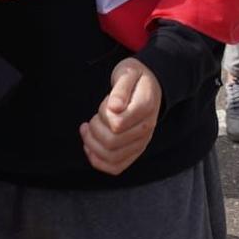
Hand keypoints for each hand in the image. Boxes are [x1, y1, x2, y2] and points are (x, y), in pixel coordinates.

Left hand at [80, 57, 160, 174]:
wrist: (151, 85)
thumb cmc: (135, 77)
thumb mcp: (128, 72)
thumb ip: (120, 89)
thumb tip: (113, 107)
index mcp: (145, 108)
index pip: (117, 124)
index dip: (102, 114)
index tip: (105, 103)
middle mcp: (147, 129)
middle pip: (112, 142)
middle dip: (94, 130)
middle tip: (93, 118)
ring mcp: (142, 142)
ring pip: (111, 157)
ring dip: (92, 145)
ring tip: (87, 130)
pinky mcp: (135, 151)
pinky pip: (116, 167)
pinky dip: (98, 161)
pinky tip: (90, 146)